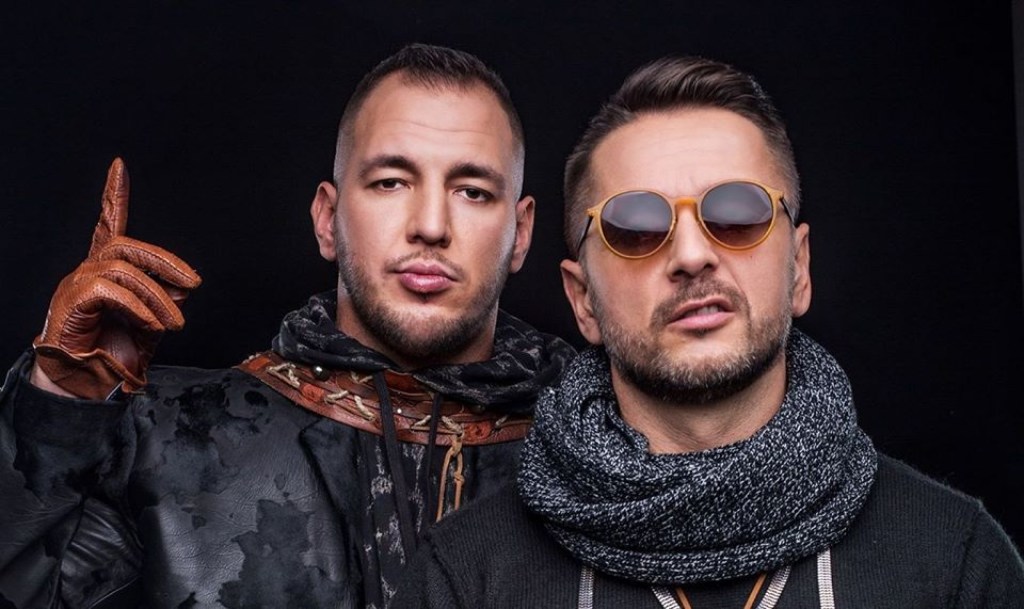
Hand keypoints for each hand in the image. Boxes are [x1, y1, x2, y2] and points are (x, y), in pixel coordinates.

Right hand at [31, 158, 201, 399]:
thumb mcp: (152, 323)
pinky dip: (139, 306)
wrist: (85, 385)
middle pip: (125, 245)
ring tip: (174, 323)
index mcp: (105, 272)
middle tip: (195, 284)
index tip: (119, 167)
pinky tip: (153, 324)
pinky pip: (110, 290)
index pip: (108, 226)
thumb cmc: (115, 354)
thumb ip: (166, 300)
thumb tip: (185, 285)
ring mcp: (76, 284)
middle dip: (166, 261)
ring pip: (123, 269)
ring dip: (158, 296)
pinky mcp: (71, 301)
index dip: (113, 197)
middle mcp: (88, 271)